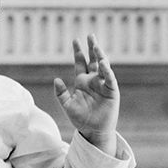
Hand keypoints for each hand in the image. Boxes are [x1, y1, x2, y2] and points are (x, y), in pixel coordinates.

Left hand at [54, 35, 118, 153]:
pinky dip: (107, 71)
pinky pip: (109, 79)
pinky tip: (103, 63)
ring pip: (102, 66)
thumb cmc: (80, 119)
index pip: (80, 63)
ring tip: (96, 45)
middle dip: (91, 48)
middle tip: (90, 35)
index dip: (78, 52)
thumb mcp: (67, 106)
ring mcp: (103, 85)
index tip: (75, 40)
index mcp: (82, 82)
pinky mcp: (111, 91)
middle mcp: (93, 81)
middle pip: (92, 60)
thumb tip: (56, 80)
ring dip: (100, 56)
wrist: (93, 131)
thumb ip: (61, 93)